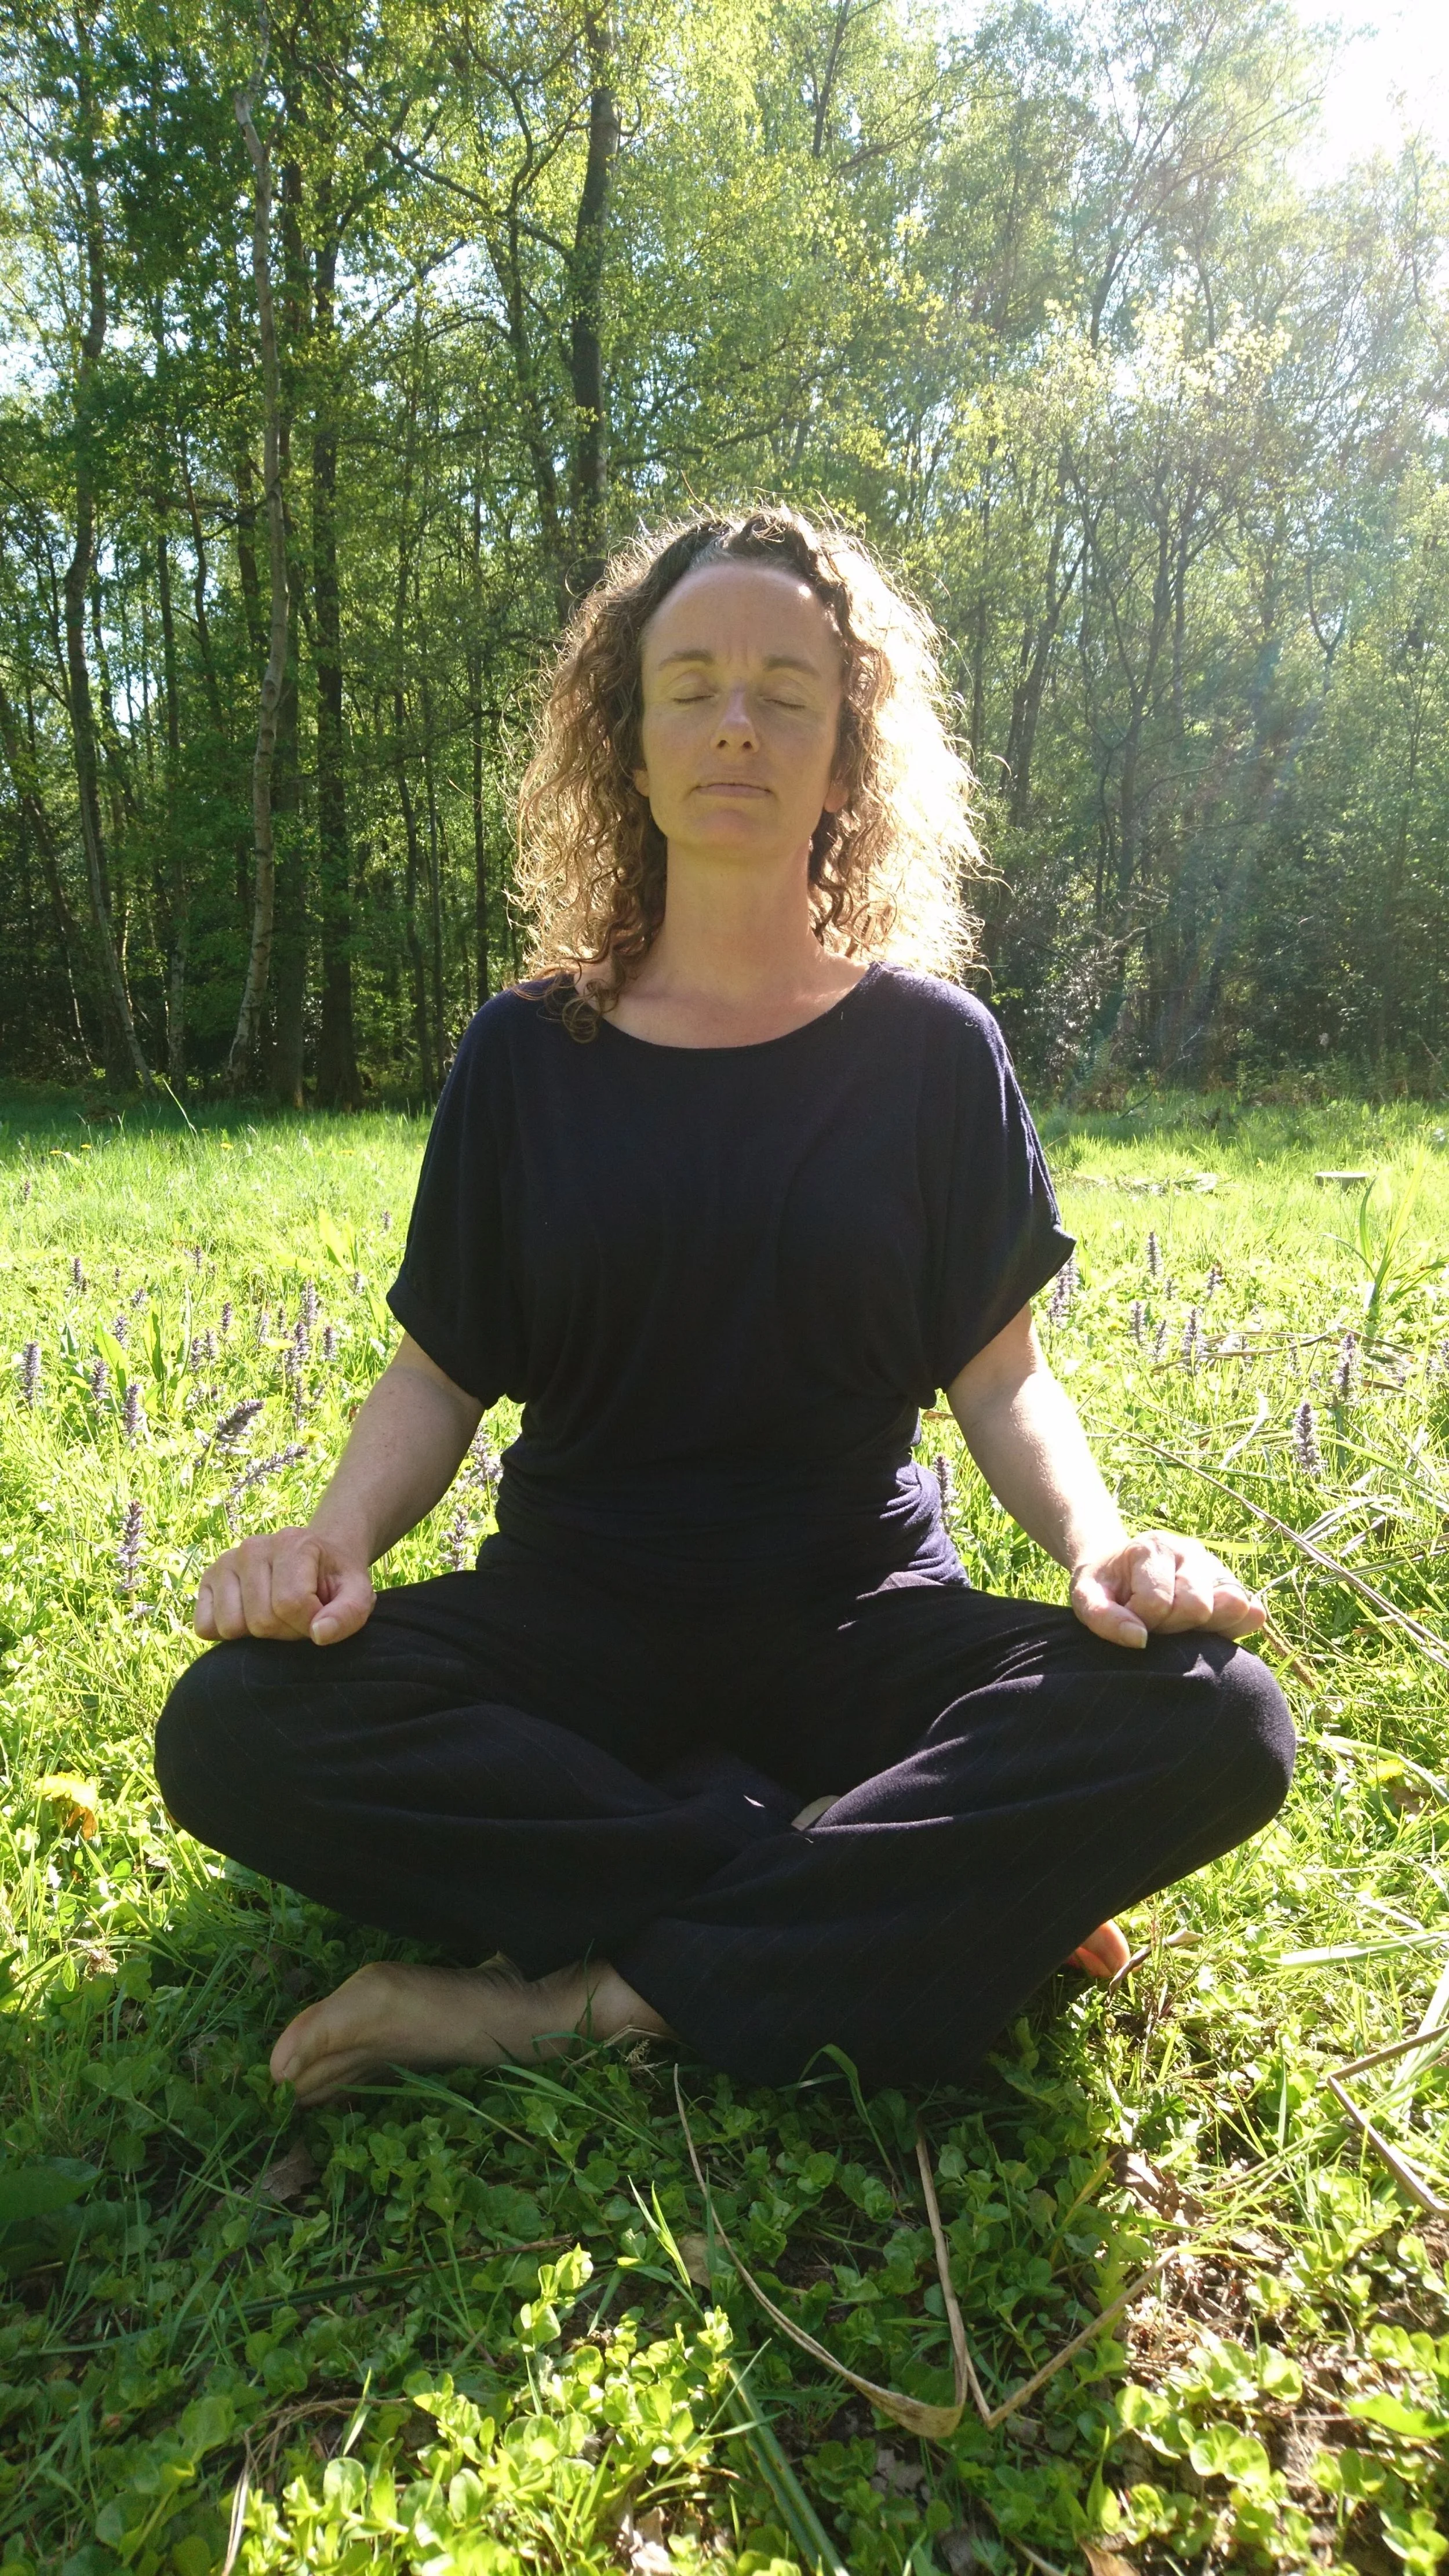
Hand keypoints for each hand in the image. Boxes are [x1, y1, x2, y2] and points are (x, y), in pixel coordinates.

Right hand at [194, 1525, 375, 1645]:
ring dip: (257, 1635)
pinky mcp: (206, 1581)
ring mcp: (225, 1562)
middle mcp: (253, 1547)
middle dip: (285, 1632)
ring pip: (231, 1627)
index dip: (309, 1624)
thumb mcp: (357, 1593)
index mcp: (292, 1543)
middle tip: (298, 1617)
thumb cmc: (335, 1580)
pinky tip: (250, 1616)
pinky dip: (228, 1633)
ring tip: (276, 1615)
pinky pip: (206, 1626)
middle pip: (261, 1620)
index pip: (291, 1604)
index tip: (320, 1617)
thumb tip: (319, 1634)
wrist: (314, 1560)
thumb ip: (349, 1614)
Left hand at [1070, 1530, 1264, 1650]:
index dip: (1140, 1624)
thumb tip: (1140, 1640)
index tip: (1129, 1620)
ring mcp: (1215, 1567)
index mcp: (1153, 1547)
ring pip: (1232, 1606)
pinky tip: (1207, 1630)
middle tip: (1156, 1625)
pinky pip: (1250, 1612)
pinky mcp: (1232, 1585)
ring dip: (1204, 1628)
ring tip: (1179, 1625)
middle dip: (1173, 1627)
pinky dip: (1232, 1627)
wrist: (1121, 1569)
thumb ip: (1103, 1619)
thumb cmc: (1105, 1586)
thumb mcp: (1087, 1599)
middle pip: (1198, 1606)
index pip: (1157, 1603)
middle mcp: (1190, 1551)